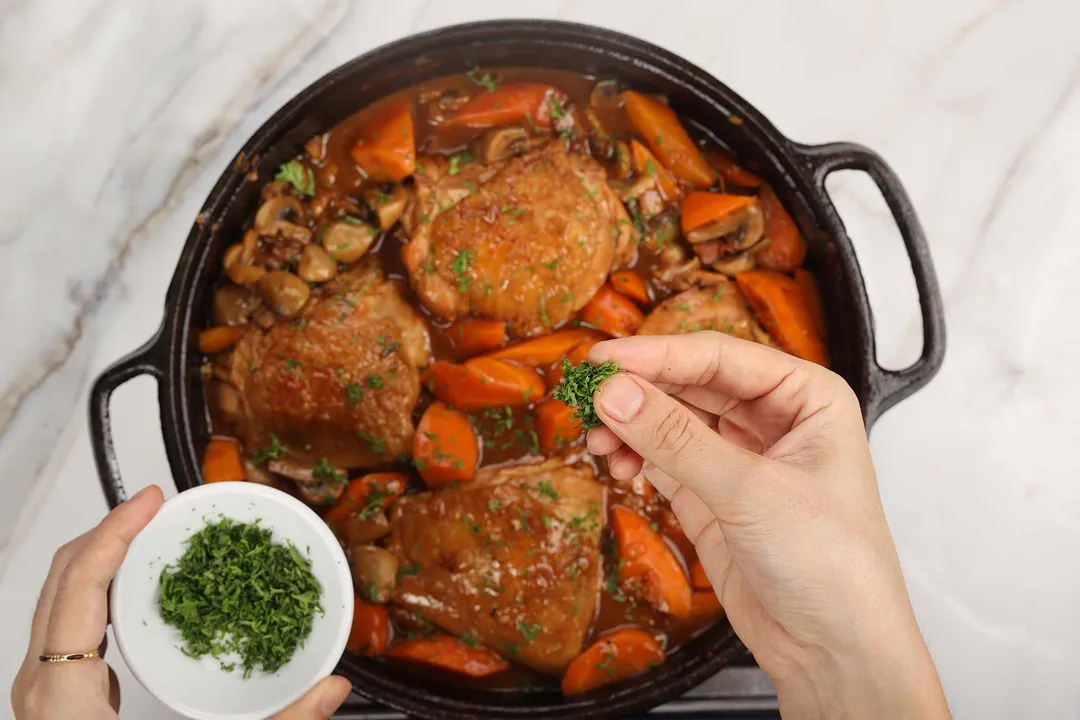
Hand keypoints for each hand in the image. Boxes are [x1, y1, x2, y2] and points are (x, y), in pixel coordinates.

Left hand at [11, 485, 351, 719]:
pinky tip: (136, 597)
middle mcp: (41, 690)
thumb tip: (332, 690)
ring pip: (57, 602)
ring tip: (152, 538)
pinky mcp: (55, 704)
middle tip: (158, 506)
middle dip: (109, 532)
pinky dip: (97, 593)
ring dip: (102, 559)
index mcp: (64, 701)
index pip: (77, 590)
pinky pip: (66, 627)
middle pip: (60, 582)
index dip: (112, 534)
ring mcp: (42, 697)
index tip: (151, 501)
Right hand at [585, 333, 949, 719]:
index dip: (657, 354)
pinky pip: (665, 459)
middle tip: (587, 395)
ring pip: (673, 420)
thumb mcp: (750, 491)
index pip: (719, 357)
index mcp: (806, 396)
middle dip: (639, 390)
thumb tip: (614, 392)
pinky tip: (618, 464)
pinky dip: (637, 457)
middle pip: (691, 383)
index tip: (603, 358)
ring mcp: (742, 458)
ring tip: (597, 440)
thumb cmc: (831, 565)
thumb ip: (676, 438)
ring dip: (632, 425)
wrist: (836, 652)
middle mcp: (775, 419)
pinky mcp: (714, 495)